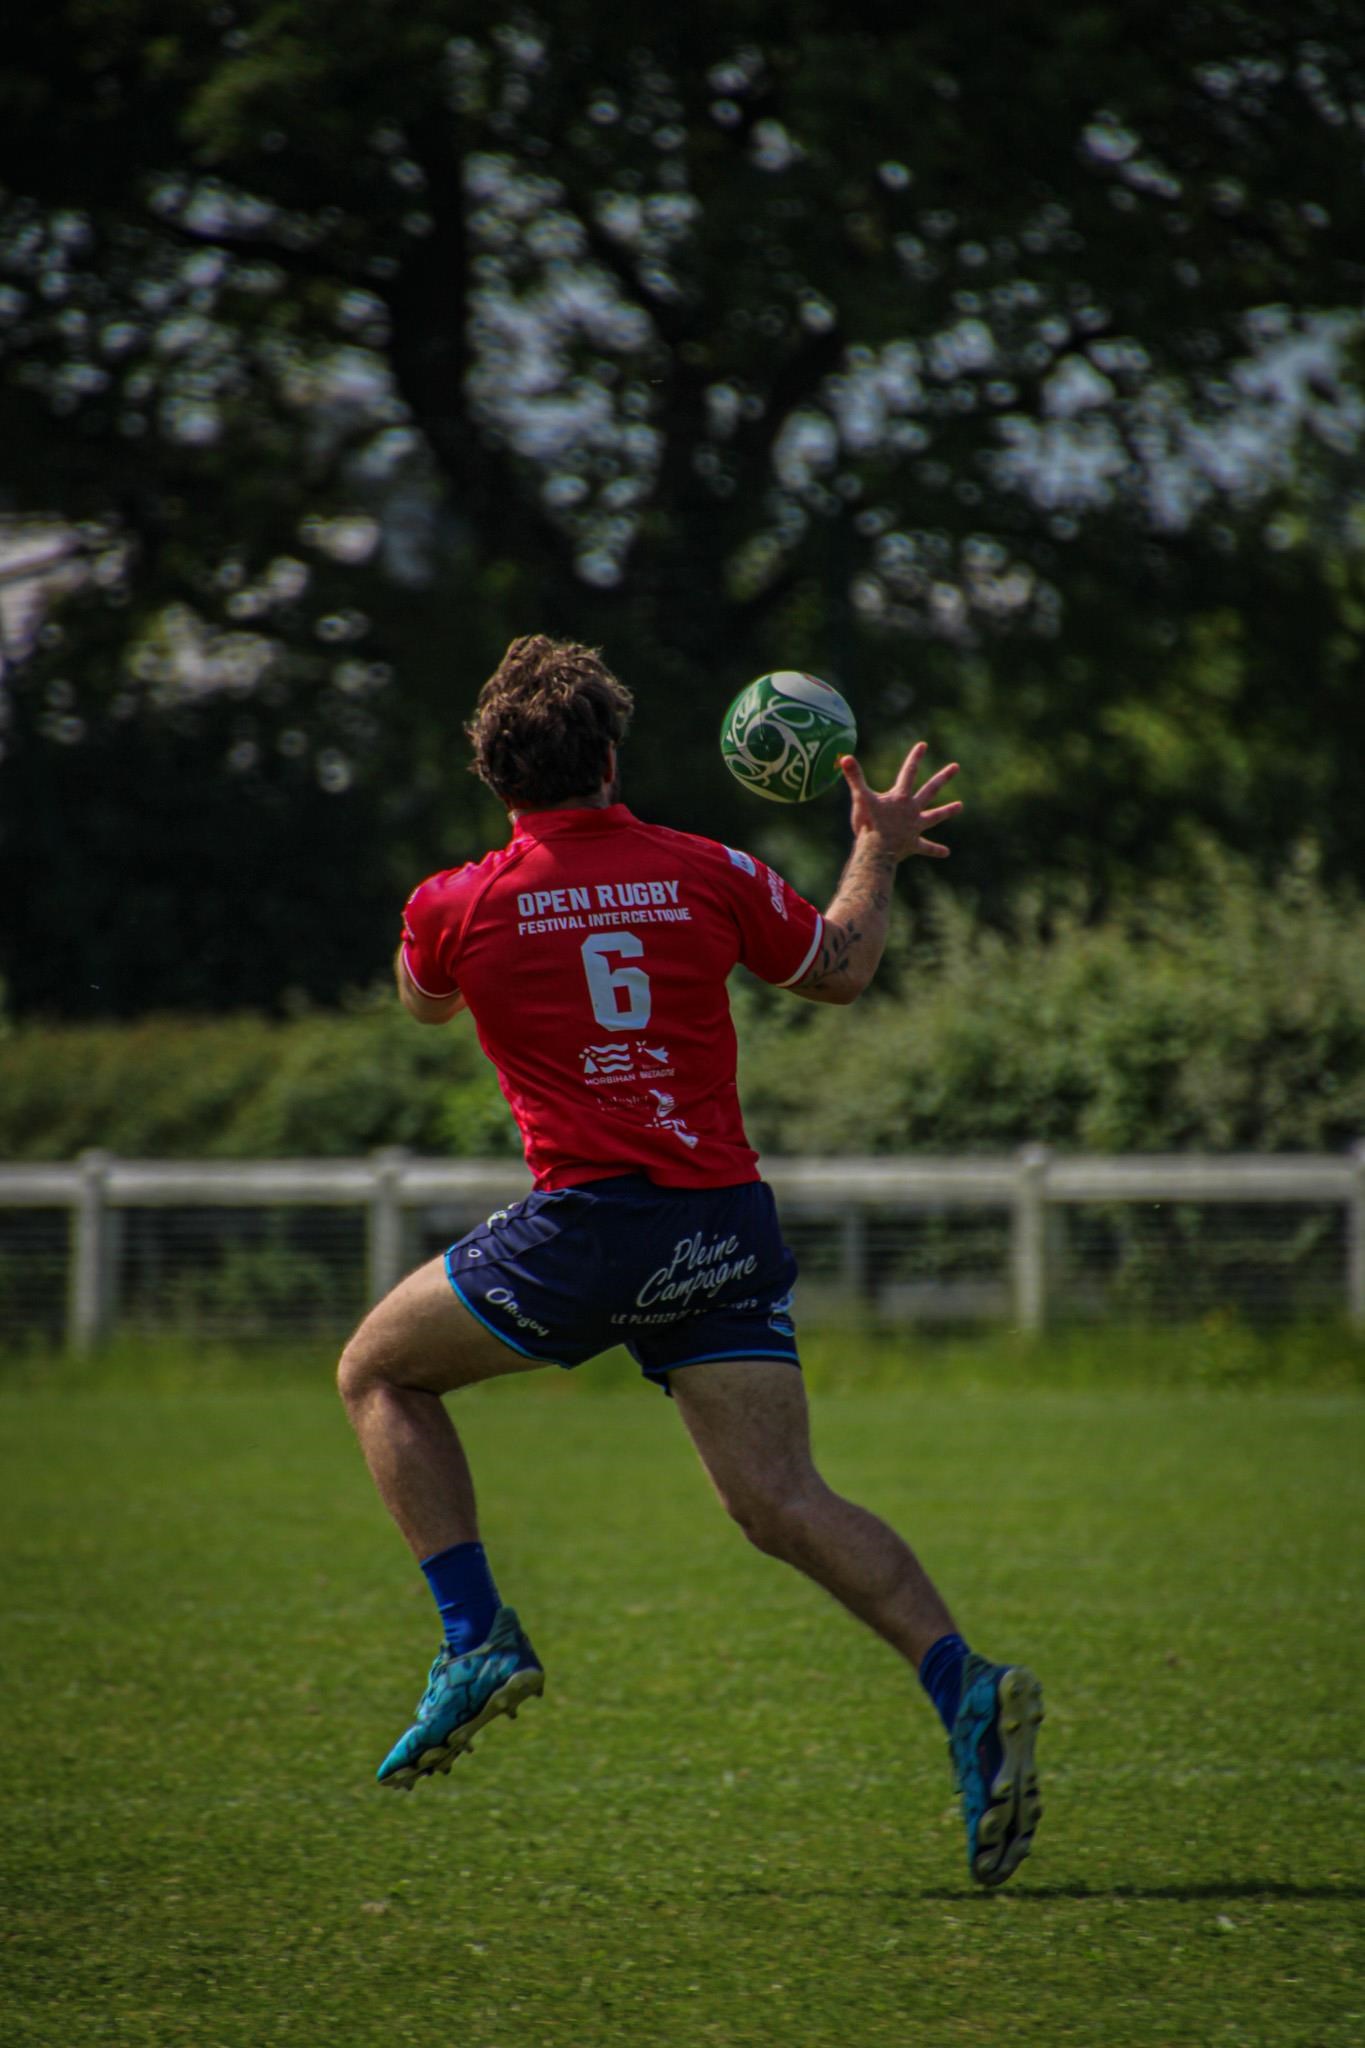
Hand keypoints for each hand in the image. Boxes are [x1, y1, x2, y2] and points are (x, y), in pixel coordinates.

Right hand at [838, 743, 961, 860]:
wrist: (877, 850)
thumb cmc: (868, 824)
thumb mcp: (860, 798)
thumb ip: (854, 777)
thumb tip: (844, 757)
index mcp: (900, 798)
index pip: (908, 772)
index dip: (915, 758)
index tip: (924, 745)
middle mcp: (912, 810)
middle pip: (930, 790)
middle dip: (943, 777)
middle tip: (956, 766)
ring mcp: (915, 827)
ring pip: (934, 817)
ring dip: (947, 811)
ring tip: (960, 806)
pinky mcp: (913, 844)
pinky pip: (926, 847)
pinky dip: (935, 850)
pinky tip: (946, 853)